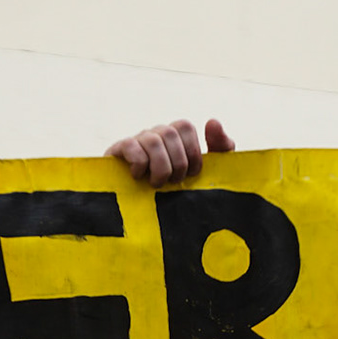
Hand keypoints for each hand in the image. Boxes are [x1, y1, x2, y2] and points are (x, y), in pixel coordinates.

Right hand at [105, 118, 234, 186]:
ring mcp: (136, 141)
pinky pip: (131, 145)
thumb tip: (212, 121)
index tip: (192, 175)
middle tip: (174, 182)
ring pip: (153, 141)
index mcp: (175, 136)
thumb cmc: (178, 192)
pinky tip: (138, 177)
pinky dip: (139, 163)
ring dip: (160, 167)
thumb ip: (220, 148)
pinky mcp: (117, 151)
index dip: (192, 152)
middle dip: (177, 163)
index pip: (185, 127)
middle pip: (170, 133)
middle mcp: (155, 134)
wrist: (144, 217)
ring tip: (157, 184)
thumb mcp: (206, 173)